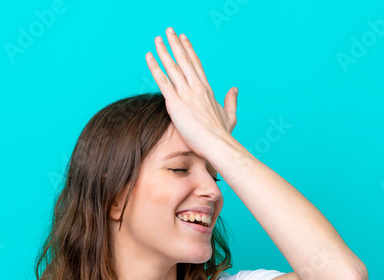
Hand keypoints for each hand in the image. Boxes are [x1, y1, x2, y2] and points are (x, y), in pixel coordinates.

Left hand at [145, 27, 237, 156]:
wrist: (218, 145)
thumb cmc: (223, 136)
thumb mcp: (230, 116)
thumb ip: (231, 101)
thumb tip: (234, 89)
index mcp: (208, 90)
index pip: (196, 65)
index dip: (189, 50)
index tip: (183, 39)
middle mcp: (197, 88)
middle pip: (184, 61)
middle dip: (175, 44)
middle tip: (168, 31)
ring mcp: (186, 94)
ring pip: (173, 67)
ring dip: (163, 51)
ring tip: (157, 39)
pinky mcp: (176, 104)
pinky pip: (162, 82)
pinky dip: (155, 68)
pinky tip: (149, 57)